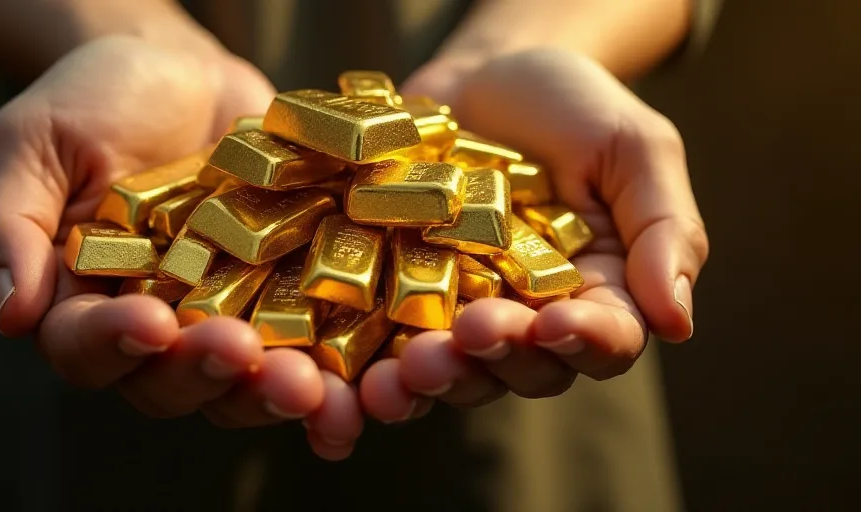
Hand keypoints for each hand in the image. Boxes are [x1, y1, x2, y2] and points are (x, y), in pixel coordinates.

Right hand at [0, 36, 362, 458]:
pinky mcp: (287, 296)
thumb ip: (11, 223)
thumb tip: (10, 313)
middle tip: (244, 354)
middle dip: (209, 375)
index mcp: (85, 304)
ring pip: (246, 381)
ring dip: (277, 392)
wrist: (179, 70)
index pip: (85, 348)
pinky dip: (337, 368)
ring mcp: (226, 316)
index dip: (114, 346)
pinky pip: (313, 344)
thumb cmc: (94, 99)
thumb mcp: (35, 142)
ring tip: (311, 385)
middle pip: (173, 384)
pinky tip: (363, 377)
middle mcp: (157, 327)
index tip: (149, 324)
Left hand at [362, 48, 708, 419]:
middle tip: (471, 333)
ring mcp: (461, 313)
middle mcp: (530, 319)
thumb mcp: (635, 149)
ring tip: (410, 364)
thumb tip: (677, 323)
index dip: (584, 341)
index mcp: (599, 294)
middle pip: (524, 369)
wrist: (485, 72)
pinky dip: (373, 365)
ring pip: (455, 369)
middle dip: (498, 358)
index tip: (556, 324)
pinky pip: (387, 343)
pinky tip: (357, 372)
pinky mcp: (401, 297)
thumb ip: (664, 230)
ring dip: (434, 376)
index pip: (605, 339)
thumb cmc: (572, 106)